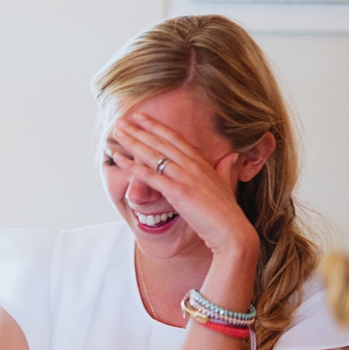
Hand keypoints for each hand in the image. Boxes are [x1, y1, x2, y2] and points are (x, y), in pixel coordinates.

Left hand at [111, 113, 258, 259]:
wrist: (231, 232)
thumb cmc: (227, 213)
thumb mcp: (226, 185)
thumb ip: (226, 169)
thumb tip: (232, 155)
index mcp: (202, 163)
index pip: (176, 139)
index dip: (157, 126)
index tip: (141, 117)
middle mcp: (193, 166)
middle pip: (161, 142)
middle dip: (140, 129)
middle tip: (122, 120)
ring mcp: (185, 177)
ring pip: (154, 154)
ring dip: (133, 141)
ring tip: (117, 132)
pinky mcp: (177, 192)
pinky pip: (150, 176)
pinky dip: (133, 166)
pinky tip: (119, 159)